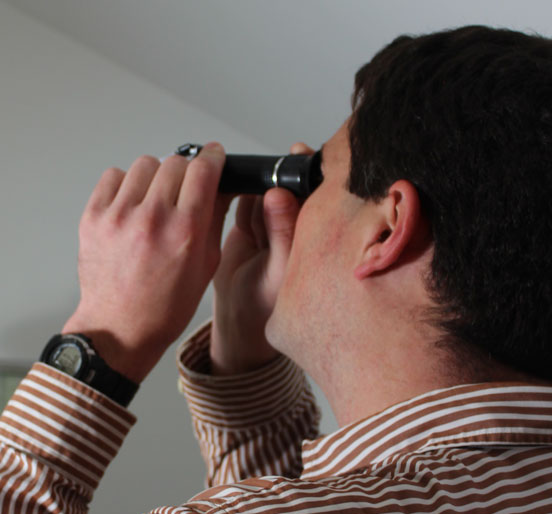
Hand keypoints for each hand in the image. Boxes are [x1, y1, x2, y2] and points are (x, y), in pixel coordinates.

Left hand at [62, 143, 230, 383]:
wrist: (119, 328)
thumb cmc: (163, 307)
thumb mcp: (205, 266)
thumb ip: (214, 220)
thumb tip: (221, 186)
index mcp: (184, 231)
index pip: (203, 169)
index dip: (212, 157)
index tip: (213, 155)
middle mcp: (151, 218)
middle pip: (175, 162)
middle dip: (186, 171)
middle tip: (184, 188)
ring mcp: (119, 216)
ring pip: (144, 164)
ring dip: (155, 176)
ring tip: (155, 199)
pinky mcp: (93, 218)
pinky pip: (113, 177)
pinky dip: (126, 185)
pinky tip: (131, 205)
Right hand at [209, 144, 311, 374]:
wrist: (235, 320)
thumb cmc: (264, 305)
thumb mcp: (275, 272)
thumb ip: (280, 233)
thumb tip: (279, 194)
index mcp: (314, 238)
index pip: (316, 197)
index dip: (309, 175)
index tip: (301, 155)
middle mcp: (297, 227)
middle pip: (290, 187)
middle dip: (280, 176)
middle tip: (274, 170)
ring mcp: (273, 224)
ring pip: (266, 191)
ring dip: (256, 192)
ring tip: (253, 223)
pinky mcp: (250, 224)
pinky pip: (246, 200)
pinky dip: (240, 198)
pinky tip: (239, 211)